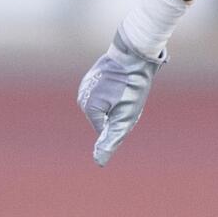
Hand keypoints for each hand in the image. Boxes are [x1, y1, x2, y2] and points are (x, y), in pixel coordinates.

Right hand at [77, 30, 165, 165]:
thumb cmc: (133, 87)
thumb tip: (99, 162)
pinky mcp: (93, 75)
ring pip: (106, 103)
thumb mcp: (126, 117)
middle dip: (118, 110)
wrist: (135, 54)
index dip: (122, 120)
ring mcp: (86, 83)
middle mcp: (82, 95)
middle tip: (130, 95)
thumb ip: (111, 140)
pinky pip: (106, 91)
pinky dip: (116, 90)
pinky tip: (124, 80)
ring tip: (127, 87)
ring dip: (117, 100)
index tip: (128, 104)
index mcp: (88, 107)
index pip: (105, 128)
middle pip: (105, 116)